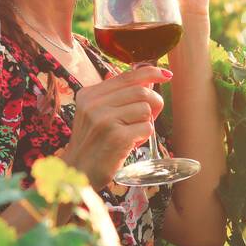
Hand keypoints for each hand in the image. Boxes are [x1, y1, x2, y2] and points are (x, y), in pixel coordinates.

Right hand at [61, 65, 170, 189]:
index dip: (150, 72)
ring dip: (146, 122)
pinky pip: (147, 128)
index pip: (126, 76)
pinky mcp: (117, 137)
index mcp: (89, 95)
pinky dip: (144, 136)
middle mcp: (94, 104)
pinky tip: (131, 143)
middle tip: (151, 116)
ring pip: (146, 109)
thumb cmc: (93, 144)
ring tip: (133, 133)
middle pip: (141, 92)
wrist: (78, 173)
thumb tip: (149, 82)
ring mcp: (104, 120)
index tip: (166, 74)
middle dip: (154, 103)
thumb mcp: (95, 114)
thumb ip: (117, 97)